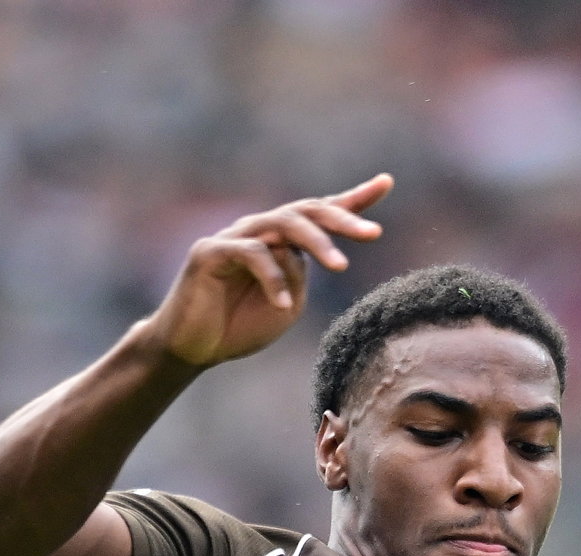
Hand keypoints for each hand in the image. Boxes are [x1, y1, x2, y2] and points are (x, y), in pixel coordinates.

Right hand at [149, 179, 392, 370]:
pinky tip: (282, 304)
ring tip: (340, 266)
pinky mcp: (210, 251)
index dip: (353, 200)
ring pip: (282, 223)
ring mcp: (233, 237)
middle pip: (306, 211)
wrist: (194, 348)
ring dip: (316, 243)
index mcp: (282, 243)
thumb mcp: (286, 305)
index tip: (386, 183)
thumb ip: (301, 278)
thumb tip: (308, 255)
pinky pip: (251, 253)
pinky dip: (272, 277)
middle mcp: (259, 230)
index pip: (320, 214)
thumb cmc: (239, 326)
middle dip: (342, 220)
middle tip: (373, 235)